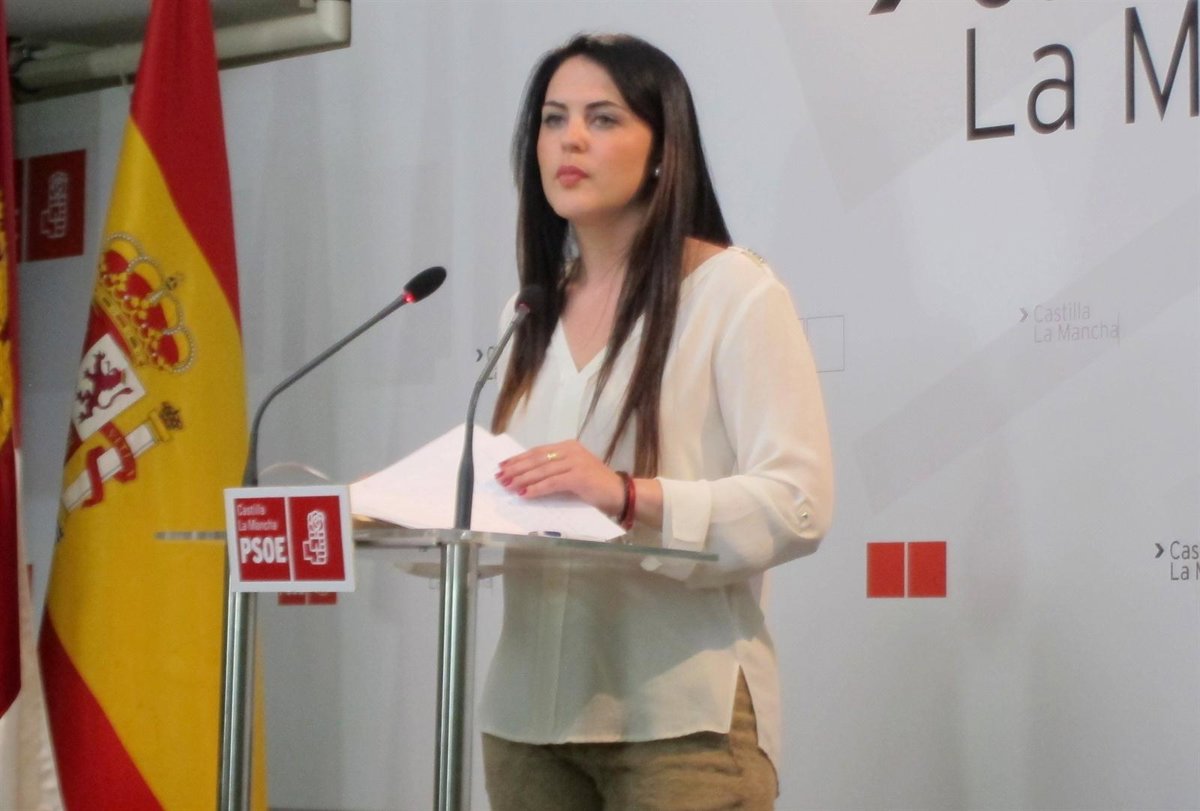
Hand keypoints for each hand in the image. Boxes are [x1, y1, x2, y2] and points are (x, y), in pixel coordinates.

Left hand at [496, 440, 624, 516]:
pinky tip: (524, 494)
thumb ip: (555, 471)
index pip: (537, 451)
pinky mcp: (578, 476)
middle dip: (516, 468)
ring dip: (522, 479)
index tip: (503, 466)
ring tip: (507, 486)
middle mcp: (570, 450)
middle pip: (536, 459)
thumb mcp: (573, 473)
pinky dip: (536, 489)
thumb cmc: (597, 487)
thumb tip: (527, 478)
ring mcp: (575, 462)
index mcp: (568, 446)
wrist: (622, 493)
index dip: (518, 459)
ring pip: (541, 470)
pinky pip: (551, 483)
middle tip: (499, 477)